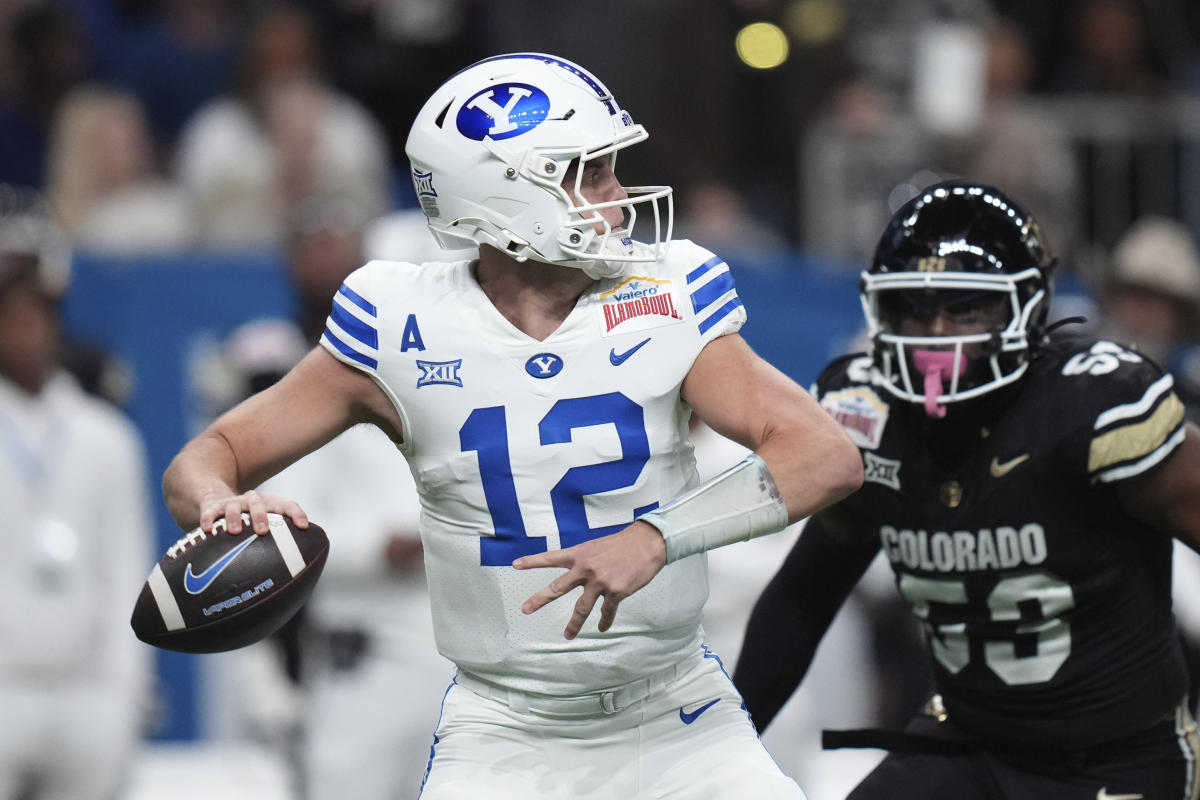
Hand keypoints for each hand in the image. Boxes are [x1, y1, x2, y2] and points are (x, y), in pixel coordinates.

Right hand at [198, 489, 308, 535]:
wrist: (222, 502)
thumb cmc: (252, 524)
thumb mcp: (266, 527)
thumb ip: (279, 546)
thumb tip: (292, 578)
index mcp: (271, 504)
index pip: (287, 505)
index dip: (296, 514)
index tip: (303, 527)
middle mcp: (253, 501)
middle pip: (259, 504)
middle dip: (260, 516)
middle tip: (262, 531)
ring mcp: (233, 503)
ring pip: (234, 506)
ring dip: (235, 517)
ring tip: (234, 531)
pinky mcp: (214, 507)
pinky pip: (210, 512)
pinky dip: (208, 519)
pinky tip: (206, 530)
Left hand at [513, 521, 666, 638]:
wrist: (648, 543)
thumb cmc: (624, 543)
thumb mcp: (598, 546)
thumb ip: (586, 559)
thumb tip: (580, 573)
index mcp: (580, 554)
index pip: (551, 558)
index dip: (532, 561)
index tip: (515, 565)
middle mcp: (586, 568)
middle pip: (558, 587)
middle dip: (540, 599)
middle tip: (525, 609)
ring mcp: (600, 582)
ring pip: (581, 608)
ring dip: (574, 624)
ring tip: (567, 635)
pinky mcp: (616, 591)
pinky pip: (607, 611)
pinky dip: (605, 621)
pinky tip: (602, 627)